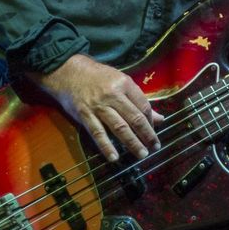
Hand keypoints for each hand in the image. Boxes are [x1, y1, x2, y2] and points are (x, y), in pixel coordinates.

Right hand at [26, 53, 163, 162]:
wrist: (69, 72)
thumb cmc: (98, 77)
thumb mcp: (121, 81)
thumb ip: (139, 100)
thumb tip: (159, 118)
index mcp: (124, 83)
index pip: (143, 106)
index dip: (151, 121)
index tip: (154, 132)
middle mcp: (112, 95)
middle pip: (134, 118)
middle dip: (146, 135)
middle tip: (154, 147)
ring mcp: (98, 106)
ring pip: (119, 127)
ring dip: (132, 142)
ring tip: (141, 154)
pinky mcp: (85, 115)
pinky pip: (98, 133)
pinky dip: (106, 146)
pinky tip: (114, 157)